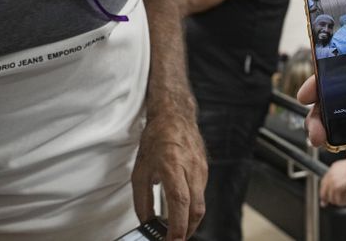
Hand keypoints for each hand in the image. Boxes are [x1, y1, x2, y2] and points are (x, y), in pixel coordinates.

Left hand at [132, 113, 207, 240]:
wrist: (175, 116)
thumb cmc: (156, 139)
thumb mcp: (140, 170)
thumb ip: (143, 199)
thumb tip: (147, 222)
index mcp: (171, 166)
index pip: (180, 202)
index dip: (178, 226)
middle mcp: (190, 168)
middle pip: (196, 209)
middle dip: (186, 231)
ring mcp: (201, 169)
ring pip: (201, 204)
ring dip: (190, 221)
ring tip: (176, 230)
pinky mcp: (205, 170)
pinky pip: (201, 194)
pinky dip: (192, 208)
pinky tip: (182, 210)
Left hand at [320, 158, 345, 206]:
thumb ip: (342, 182)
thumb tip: (331, 196)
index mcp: (334, 167)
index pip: (324, 184)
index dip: (324, 195)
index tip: (324, 202)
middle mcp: (332, 173)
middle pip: (326, 193)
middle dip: (333, 199)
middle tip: (344, 199)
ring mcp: (334, 180)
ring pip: (332, 198)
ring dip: (343, 200)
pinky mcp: (339, 186)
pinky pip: (339, 201)